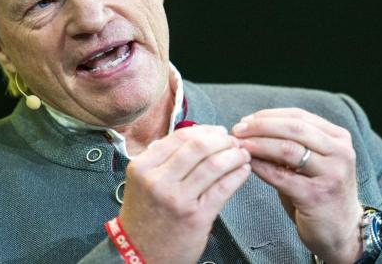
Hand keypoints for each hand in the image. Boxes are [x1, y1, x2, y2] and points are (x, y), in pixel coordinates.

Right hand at [119, 125, 251, 263]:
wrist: (139, 255)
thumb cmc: (145, 218)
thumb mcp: (142, 182)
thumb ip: (163, 159)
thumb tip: (195, 136)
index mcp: (143, 167)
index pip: (180, 136)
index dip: (205, 130)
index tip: (217, 132)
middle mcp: (158, 181)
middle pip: (199, 146)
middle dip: (222, 140)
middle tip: (232, 142)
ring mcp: (177, 199)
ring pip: (214, 164)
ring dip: (234, 155)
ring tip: (241, 155)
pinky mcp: (196, 216)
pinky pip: (223, 187)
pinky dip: (238, 175)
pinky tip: (243, 170)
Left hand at [232, 109, 363, 263]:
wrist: (342, 232)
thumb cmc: (321, 193)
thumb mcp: (313, 162)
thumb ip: (291, 144)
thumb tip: (252, 129)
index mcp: (339, 138)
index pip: (299, 116)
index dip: (269, 115)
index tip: (247, 119)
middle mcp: (340, 152)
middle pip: (294, 128)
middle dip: (261, 126)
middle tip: (238, 129)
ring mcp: (331, 174)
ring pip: (287, 149)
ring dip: (258, 144)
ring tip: (239, 145)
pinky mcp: (316, 195)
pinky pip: (281, 176)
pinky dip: (261, 167)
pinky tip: (248, 164)